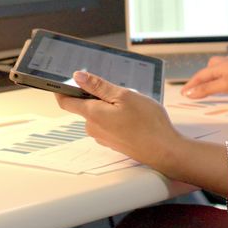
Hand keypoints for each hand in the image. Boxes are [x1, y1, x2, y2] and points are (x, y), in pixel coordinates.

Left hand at [55, 71, 181, 168]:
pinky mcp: (113, 142)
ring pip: (99, 115)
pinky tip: (133, 116)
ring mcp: (103, 137)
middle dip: (97, 95)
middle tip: (117, 90)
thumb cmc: (147, 123)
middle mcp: (93, 128)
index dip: (63, 89)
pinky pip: (109, 124)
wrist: (164, 151)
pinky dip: (117, 117)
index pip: (66, 102)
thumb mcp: (124, 96)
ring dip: (109, 106)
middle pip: (85, 106)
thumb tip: (78, 77)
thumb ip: (98, 86)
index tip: (66, 80)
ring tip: (130, 104)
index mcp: (92, 114)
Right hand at [180, 55, 227, 98]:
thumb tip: (191, 92)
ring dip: (216, 74)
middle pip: (210, 68)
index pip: (200, 76)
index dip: (191, 84)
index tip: (184, 92)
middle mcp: (227, 63)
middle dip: (203, 76)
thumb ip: (208, 89)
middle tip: (197, 86)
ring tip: (214, 81)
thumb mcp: (226, 85)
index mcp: (219, 66)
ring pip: (223, 67)